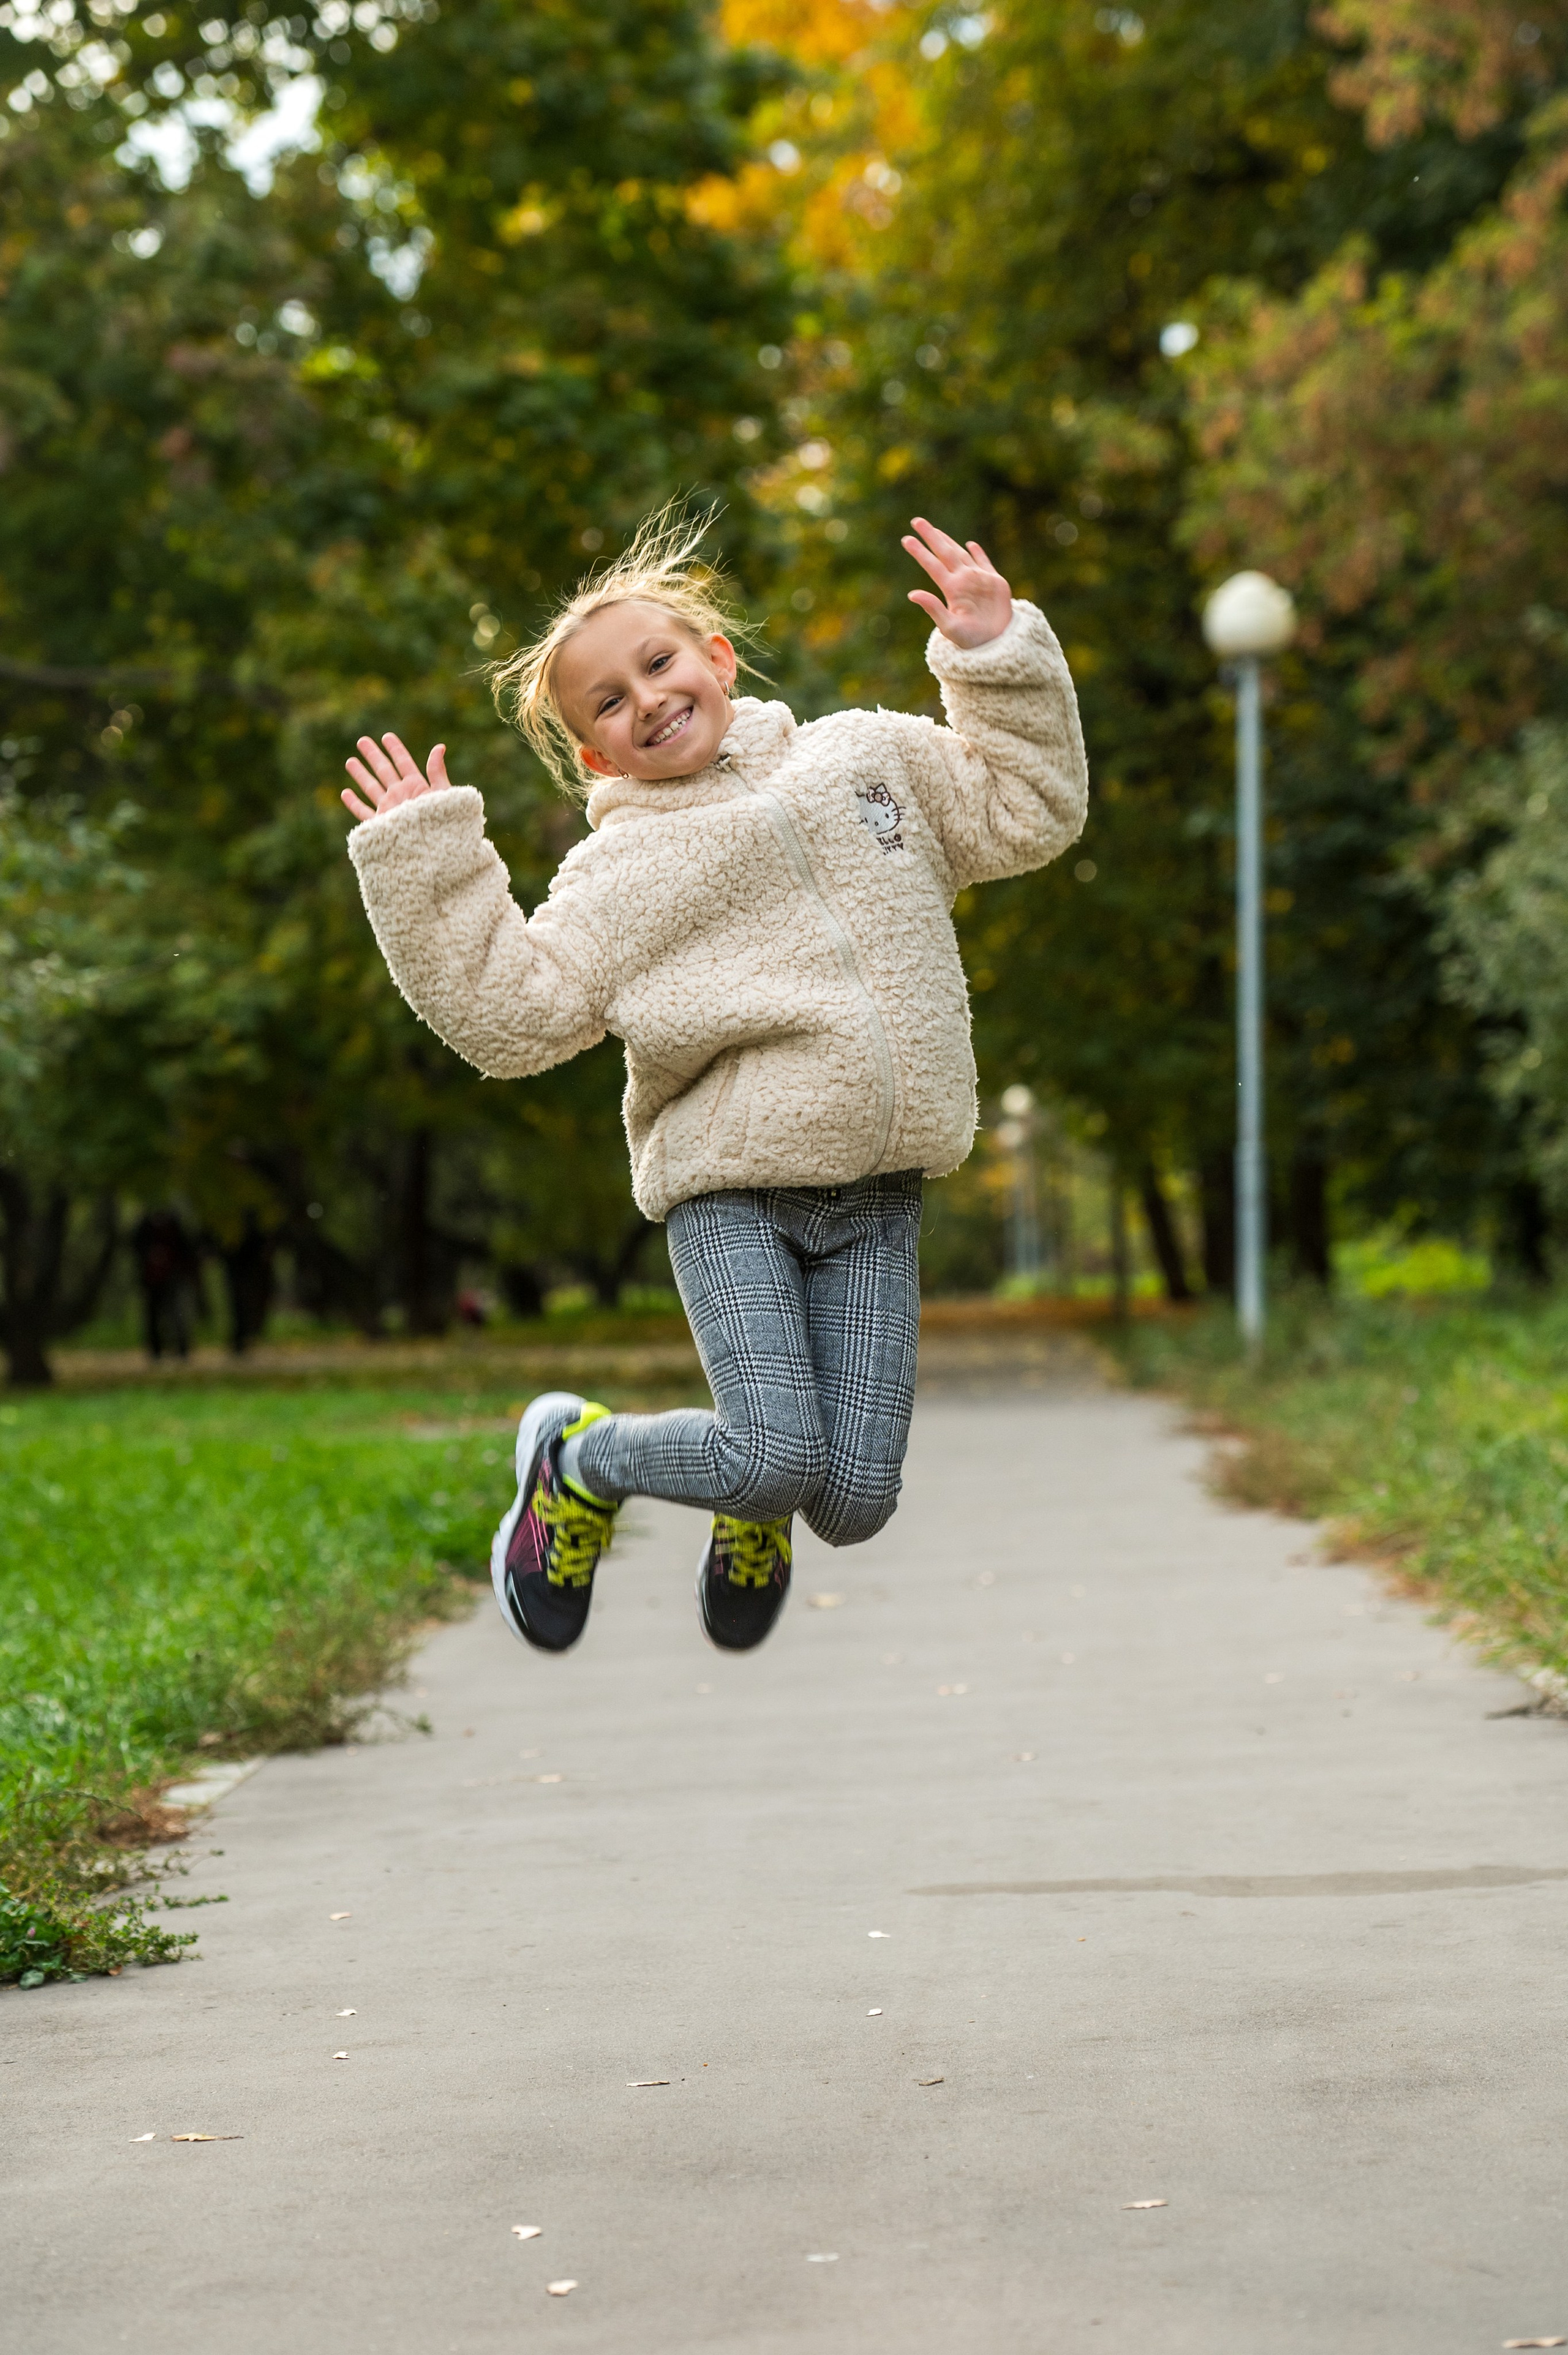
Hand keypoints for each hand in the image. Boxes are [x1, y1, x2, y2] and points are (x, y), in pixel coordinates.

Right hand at [342, 733, 450, 823]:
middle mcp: (401, 795)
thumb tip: (439, 746)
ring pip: (371, 788)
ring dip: (361, 774)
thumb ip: (437, 772)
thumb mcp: (444, 794)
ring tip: (350, 761)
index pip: (404, 763)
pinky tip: (345, 793)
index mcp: (417, 786)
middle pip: (384, 771)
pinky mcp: (382, 825)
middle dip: (373, 755)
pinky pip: (364, 812)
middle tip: (362, 741)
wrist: (436, 851)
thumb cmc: (445, 823)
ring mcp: (390, 809)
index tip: (386, 736)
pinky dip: (354, 803)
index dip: (395, 749)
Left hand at [902, 517, 1012, 648]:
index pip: (932, 565)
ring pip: (961, 554)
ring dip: (948, 541)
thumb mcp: (949, 627)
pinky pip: (985, 563)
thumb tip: (912, 594)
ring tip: (935, 531)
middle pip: (944, 552)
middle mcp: (963, 580)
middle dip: (931, 536)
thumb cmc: (971, 640)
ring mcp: (979, 579)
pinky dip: (978, 553)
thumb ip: (932, 609)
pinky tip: (970, 544)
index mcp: (952, 589)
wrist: (997, 644)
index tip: (906, 539)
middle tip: (916, 521)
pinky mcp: (995, 582)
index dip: (920, 552)